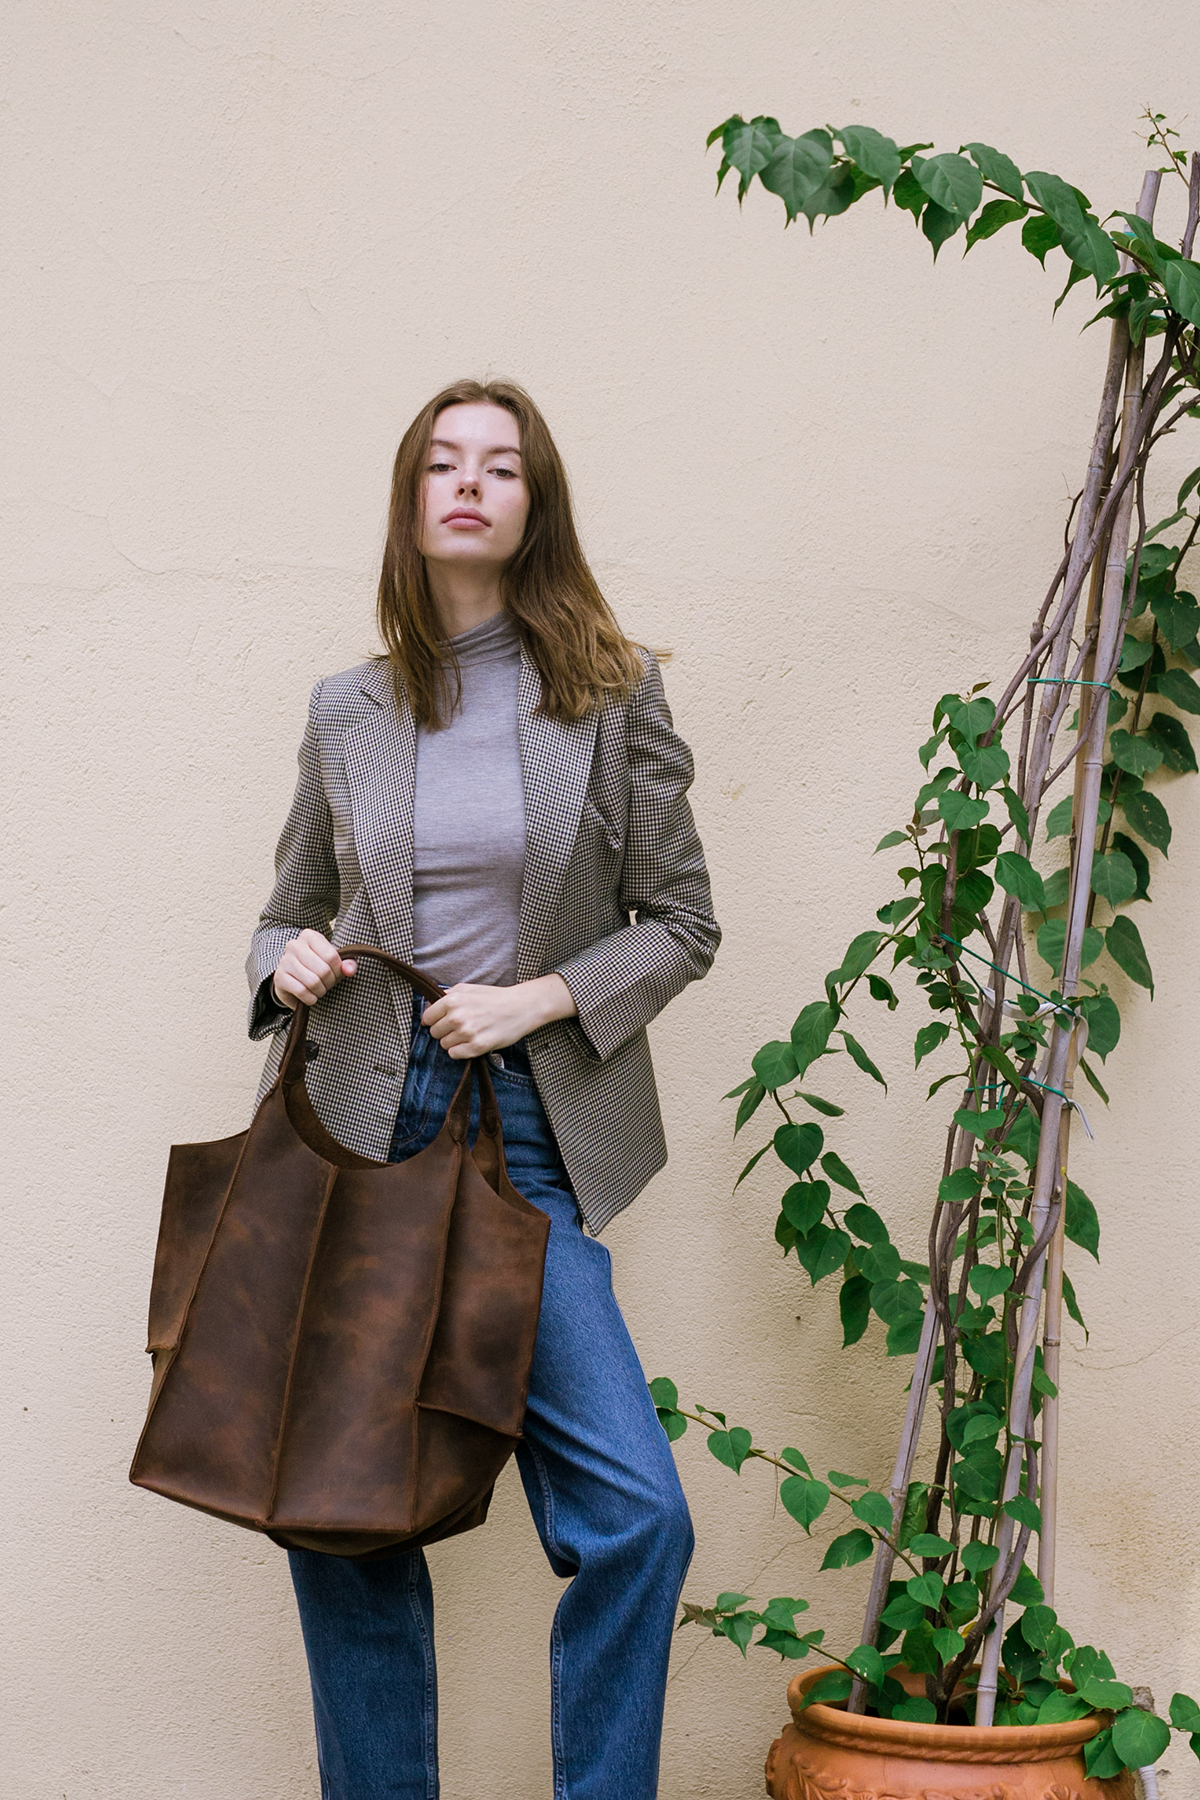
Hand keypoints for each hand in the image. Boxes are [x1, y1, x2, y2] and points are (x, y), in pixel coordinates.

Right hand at [271, 929, 356, 1009]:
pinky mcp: (279, 977)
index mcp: (309, 936)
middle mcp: (294, 945)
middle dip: (330, 982)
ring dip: (320, 991)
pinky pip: (302, 991)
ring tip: (319, 990)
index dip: (338, 971)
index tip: (336, 974)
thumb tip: (349, 970)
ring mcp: (284, 961)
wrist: (294, 980)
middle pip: (323, 970)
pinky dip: (310, 998)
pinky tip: (310, 996)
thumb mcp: (336, 963)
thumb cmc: (319, 968)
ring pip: (312, 982)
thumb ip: (348, 964)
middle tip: (327, 984)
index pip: (331, 956)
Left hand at [422, 975, 576, 1058]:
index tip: (442, 1021)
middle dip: (445, 1031)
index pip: (427, 1018)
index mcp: (452, 1000)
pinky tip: (472, 1042)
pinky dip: (461, 1051)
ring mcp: (467, 1033)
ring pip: (444, 1045)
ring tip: (469, 1033)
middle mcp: (457, 1017)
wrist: (521, 1007)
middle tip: (460, 1027)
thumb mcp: (467, 989)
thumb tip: (429, 1007)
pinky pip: (454, 1054)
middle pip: (435, 1033)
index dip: (434, 1020)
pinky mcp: (477, 1047)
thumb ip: (446, 996)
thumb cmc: (494, 997)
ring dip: (454, 1041)